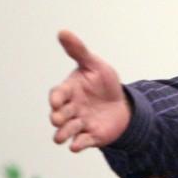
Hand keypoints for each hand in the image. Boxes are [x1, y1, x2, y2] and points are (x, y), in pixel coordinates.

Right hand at [49, 30, 130, 151]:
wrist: (122, 104)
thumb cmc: (104, 83)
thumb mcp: (94, 64)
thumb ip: (78, 51)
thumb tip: (62, 32)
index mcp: (69, 91)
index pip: (57, 95)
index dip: (55, 98)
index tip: (57, 101)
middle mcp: (70, 109)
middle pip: (58, 116)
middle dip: (57, 117)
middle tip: (60, 118)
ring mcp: (79, 123)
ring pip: (65, 132)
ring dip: (63, 133)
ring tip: (64, 136)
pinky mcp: (90, 136)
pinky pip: (81, 142)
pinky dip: (77, 145)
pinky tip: (76, 145)